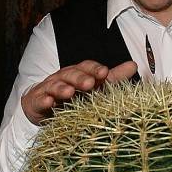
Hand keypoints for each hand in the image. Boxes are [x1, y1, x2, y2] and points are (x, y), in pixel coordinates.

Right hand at [21, 60, 137, 125]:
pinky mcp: (37, 102)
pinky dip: (44, 100)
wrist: (43, 106)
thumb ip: (113, 78)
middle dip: (80, 78)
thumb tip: (134, 65)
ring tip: (69, 92)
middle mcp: (64, 78)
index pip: (86, 67)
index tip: (104, 73)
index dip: (94, 69)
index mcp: (79, 73)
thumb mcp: (94, 87)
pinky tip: (49, 102)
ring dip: (62, 88)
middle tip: (90, 83)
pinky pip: (40, 100)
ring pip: (56, 85)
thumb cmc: (73, 95)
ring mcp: (49, 89)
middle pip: (72, 74)